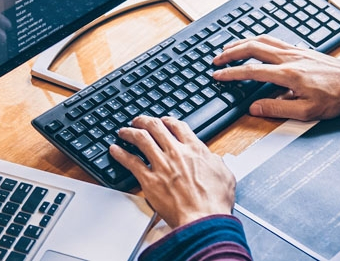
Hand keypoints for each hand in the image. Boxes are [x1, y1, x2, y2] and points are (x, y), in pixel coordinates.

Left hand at [110, 116, 234, 227]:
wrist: (204, 219)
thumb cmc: (214, 202)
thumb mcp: (225, 175)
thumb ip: (217, 162)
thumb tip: (213, 159)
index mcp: (195, 150)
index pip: (178, 126)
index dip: (168, 120)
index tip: (163, 121)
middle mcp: (176, 153)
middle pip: (156, 127)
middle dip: (144, 121)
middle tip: (138, 121)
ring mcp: (161, 165)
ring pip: (141, 138)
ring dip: (130, 132)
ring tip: (123, 132)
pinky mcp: (149, 180)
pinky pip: (131, 162)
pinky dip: (120, 154)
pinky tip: (114, 150)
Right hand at [212, 35, 339, 120]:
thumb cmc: (335, 98)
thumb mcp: (305, 112)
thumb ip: (277, 108)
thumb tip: (255, 107)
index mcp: (288, 74)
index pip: (251, 71)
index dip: (231, 73)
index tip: (218, 76)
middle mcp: (290, 58)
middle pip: (252, 48)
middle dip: (231, 53)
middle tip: (217, 60)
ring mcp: (296, 51)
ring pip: (262, 40)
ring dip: (242, 43)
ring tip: (229, 49)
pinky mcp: (301, 50)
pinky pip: (274, 40)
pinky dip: (258, 40)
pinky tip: (255, 45)